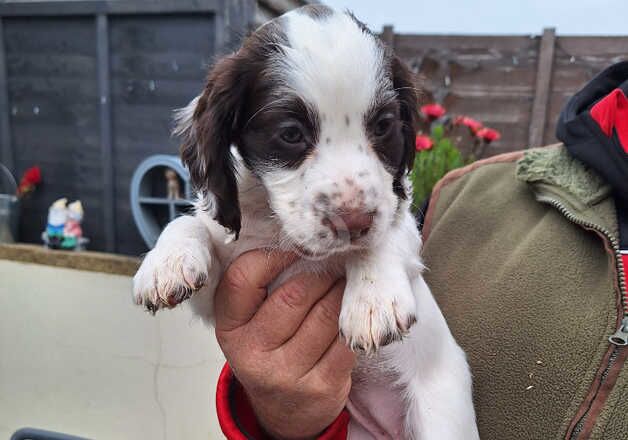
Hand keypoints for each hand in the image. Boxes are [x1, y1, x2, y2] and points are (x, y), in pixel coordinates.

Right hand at [214, 250, 355, 438]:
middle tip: (334, 260)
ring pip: (327, 313)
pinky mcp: (321, 385)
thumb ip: (260, 285)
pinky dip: (353, 319)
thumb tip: (302, 240)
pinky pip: (346, 338)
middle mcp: (252, 352)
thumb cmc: (269, 349)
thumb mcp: (249, 321)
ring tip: (345, 280)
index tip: (295, 247)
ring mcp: (286, 373)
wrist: (284, 409)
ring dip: (342, 290)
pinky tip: (353, 311)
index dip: (273, 255)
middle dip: (320, 272)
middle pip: (295, 294)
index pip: (243, 278)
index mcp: (229, 327)